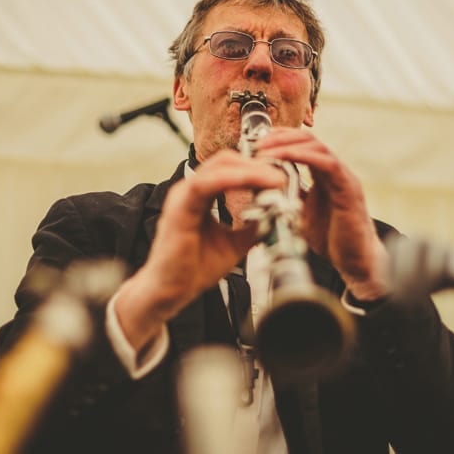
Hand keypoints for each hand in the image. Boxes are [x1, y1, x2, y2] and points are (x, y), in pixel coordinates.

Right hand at [114, 150, 285, 350]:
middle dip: (258, 165)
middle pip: (227, 160)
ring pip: (219, 167)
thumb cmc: (195, 268)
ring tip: (275, 180)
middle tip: (283, 177)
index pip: (232, 168)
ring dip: (250, 170)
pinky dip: (230, 180)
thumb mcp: (236, 243)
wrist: (171, 292)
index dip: (258, 168)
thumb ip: (254, 225)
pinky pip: (205, 185)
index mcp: (202, 195)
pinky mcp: (178, 208)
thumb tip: (278, 212)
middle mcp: (191, 190)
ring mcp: (182, 196)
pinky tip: (251, 183)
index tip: (283, 177)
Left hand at [256, 128, 389, 300]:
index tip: (256, 144)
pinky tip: (286, 157)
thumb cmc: (330, 239)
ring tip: (265, 151)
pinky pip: (328, 164)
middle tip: (257, 144)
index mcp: (323, 175)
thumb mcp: (300, 213)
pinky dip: (305, 157)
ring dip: (288, 145)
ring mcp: (343, 177)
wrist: (354, 261)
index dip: (279, 139)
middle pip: (308, 139)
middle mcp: (334, 171)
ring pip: (317, 146)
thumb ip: (287, 197)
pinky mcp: (349, 187)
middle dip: (280, 138)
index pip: (302, 144)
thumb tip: (262, 187)